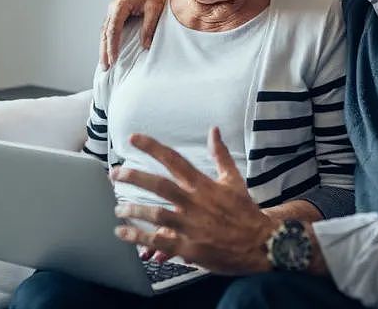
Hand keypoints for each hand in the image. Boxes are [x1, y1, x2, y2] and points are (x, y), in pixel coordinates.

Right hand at [99, 0, 173, 67]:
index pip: (113, 30)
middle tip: (105, 67)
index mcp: (120, 5)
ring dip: (104, 46)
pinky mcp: (117, 10)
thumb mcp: (154, 8)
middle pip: (105, 32)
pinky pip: (109, 27)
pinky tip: (108, 49)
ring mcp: (113, 8)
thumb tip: (145, 45)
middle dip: (104, 50)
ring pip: (105, 30)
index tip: (114, 59)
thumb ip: (149, 27)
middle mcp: (113, 7)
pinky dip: (107, 39)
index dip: (112, 46)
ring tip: (105, 62)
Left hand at [110, 127, 276, 274]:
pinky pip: (159, 242)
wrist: (261, 244)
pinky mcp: (189, 248)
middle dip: (134, 177)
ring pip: (155, 215)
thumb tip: (213, 129)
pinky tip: (122, 233)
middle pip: (159, 186)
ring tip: (118, 208)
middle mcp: (195, 203)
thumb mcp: (234, 180)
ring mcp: (191, 226)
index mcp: (204, 185)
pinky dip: (138, 238)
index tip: (133, 138)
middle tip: (115, 174)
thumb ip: (220, 155)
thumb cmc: (246, 211)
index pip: (174, 160)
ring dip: (132, 210)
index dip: (152, 147)